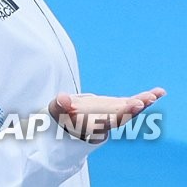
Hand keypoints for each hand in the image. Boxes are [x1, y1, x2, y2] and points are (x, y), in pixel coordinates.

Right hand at [47, 87, 165, 141]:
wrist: (71, 120)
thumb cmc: (63, 115)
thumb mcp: (57, 110)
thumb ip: (60, 105)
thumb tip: (63, 98)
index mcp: (96, 124)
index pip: (112, 120)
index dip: (122, 113)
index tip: (132, 105)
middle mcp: (110, 121)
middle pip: (126, 116)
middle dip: (135, 108)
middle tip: (145, 100)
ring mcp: (117, 114)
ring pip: (133, 109)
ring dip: (145, 102)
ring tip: (157, 93)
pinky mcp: (120, 107)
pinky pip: (135, 102)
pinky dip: (146, 98)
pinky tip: (159, 92)